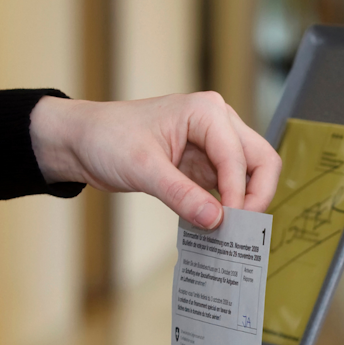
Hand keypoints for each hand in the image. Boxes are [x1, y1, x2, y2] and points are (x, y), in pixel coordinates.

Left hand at [29, 92, 280, 228]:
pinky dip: (228, 207)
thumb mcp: (143, 168)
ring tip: (231, 232)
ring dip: (245, 203)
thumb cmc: (107, 138)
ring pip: (251, 175)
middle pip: (261, 161)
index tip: (227, 224)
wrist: (82, 141)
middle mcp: (218, 124)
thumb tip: (216, 221)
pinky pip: (229, 188)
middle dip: (256, 195)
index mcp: (207, 112)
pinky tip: (217, 227)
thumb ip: (181, 195)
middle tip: (241, 227)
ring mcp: (214, 145)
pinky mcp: (205, 165)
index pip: (239, 157)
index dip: (238, 193)